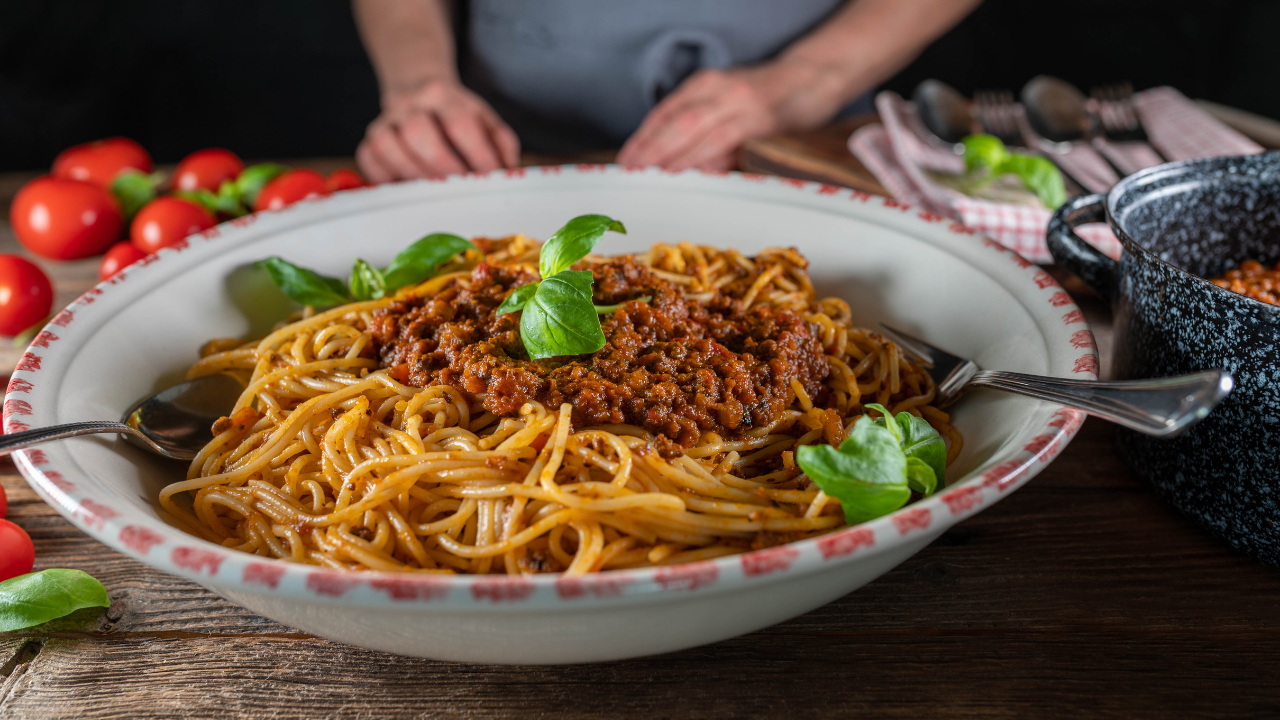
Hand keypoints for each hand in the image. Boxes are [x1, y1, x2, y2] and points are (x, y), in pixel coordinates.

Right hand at [357, 78, 520, 181]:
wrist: (417, 89)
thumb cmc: (457, 115)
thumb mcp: (484, 119)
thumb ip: (501, 144)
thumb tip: (508, 173)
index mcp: (444, 94)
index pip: (460, 122)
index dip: (477, 153)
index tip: (489, 177)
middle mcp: (410, 103)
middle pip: (418, 131)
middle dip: (441, 166)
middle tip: (458, 189)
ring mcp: (385, 120)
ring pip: (387, 146)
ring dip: (412, 174)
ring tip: (433, 193)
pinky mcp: (369, 139)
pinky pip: (368, 159)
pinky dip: (384, 178)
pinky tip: (404, 188)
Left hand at [617, 63, 839, 171]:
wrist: (814, 77)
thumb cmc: (769, 97)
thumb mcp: (728, 106)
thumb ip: (705, 133)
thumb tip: (680, 167)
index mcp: (705, 85)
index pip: (665, 112)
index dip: (643, 137)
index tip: (627, 160)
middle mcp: (718, 89)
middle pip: (674, 122)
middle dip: (650, 149)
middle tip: (632, 171)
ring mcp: (740, 102)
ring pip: (696, 130)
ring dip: (673, 156)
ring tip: (654, 175)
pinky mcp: (762, 118)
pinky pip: (727, 140)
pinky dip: (706, 156)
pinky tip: (693, 171)